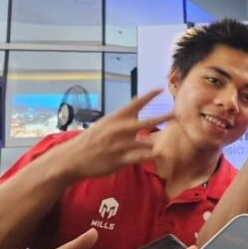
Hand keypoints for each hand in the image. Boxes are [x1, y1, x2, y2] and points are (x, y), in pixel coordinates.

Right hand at [52, 89, 173, 180]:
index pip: (135, 103)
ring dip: (154, 143)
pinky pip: (139, 158)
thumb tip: (138, 119)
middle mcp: (118, 129)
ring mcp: (119, 144)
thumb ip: (122, 122)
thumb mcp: (105, 126)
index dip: (149, 95)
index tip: (161, 88)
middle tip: (176, 112)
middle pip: (146, 121)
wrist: (71, 159)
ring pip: (146, 142)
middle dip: (163, 116)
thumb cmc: (90, 141)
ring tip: (161, 145)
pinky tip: (156, 155)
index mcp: (115, 118)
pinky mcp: (119, 159)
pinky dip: (148, 156)